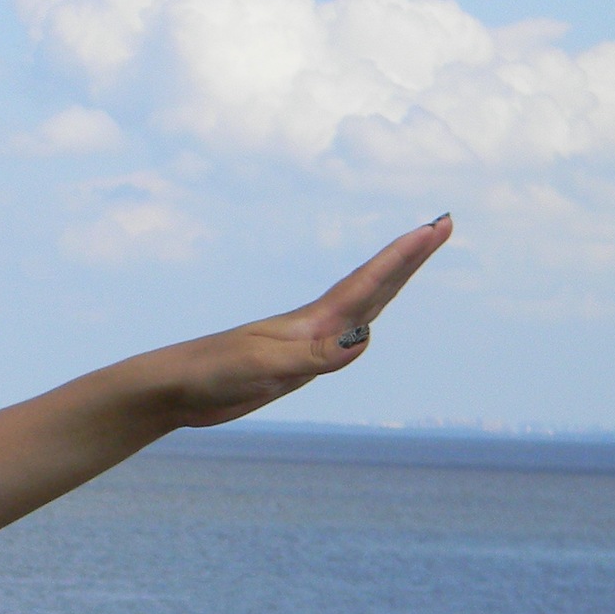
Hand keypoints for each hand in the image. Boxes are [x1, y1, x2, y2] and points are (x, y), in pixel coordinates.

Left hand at [167, 214, 450, 427]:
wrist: (172, 388)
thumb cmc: (209, 374)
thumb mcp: (263, 367)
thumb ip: (313, 356)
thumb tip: (364, 341)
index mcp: (311, 322)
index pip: (368, 283)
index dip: (404, 257)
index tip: (436, 226)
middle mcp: (313, 326)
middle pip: (373, 285)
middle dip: (410, 257)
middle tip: (443, 225)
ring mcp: (304, 343)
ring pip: (361, 308)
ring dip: (392, 282)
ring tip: (418, 257)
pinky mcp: (293, 364)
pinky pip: (342, 338)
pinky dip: (364, 322)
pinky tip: (367, 323)